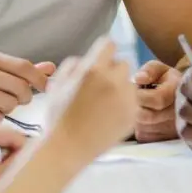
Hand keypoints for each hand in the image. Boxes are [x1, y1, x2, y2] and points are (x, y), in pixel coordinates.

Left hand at [0, 116, 29, 192]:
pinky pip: (1, 130)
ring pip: (8, 131)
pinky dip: (3, 142)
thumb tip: (34, 150)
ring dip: (9, 145)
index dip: (21, 151)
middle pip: (11, 131)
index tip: (17, 166)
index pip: (14, 136)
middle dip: (15, 148)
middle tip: (8, 164)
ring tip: (0, 160)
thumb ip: (16, 161)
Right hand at [44, 38, 137, 162]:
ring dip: (121, 87)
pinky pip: (133, 101)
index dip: (103, 51)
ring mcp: (126, 99)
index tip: (100, 60)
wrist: (68, 148)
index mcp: (93, 70)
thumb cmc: (59, 116)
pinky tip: (110, 115)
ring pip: (130, 83)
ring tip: (105, 103)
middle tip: (100, 85)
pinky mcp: (133, 115)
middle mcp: (113, 81)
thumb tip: (85, 59)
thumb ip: (73, 64)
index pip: (109, 44)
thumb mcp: (58, 84)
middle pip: (123, 63)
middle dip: (113, 70)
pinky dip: (125, 105)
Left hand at [133, 61, 180, 141]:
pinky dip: (138, 127)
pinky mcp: (166, 138)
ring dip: (135, 117)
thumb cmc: (166, 81)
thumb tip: (138, 79)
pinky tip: (142, 118)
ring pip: (143, 127)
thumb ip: (149, 70)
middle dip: (135, 106)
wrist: (182, 97)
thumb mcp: (160, 69)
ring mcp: (174, 128)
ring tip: (139, 108)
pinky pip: (144, 136)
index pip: (157, 99)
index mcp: (178, 91)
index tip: (136, 90)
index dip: (140, 96)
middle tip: (133, 100)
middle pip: (147, 116)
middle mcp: (179, 112)